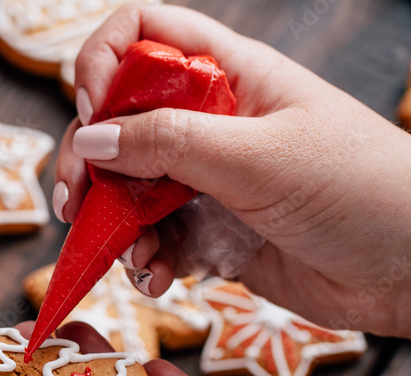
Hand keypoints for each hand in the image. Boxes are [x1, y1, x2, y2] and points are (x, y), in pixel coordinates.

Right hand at [55, 4, 410, 336]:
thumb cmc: (361, 191)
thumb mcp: (260, 157)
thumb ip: (169, 143)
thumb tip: (90, 137)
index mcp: (230, 76)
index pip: (144, 36)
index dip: (104, 62)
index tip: (93, 110)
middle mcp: (210, 123)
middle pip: (117, 121)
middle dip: (87, 159)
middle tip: (74, 200)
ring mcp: (206, 180)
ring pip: (126, 188)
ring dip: (111, 222)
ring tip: (130, 256)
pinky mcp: (209, 233)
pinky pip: (152, 239)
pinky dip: (143, 261)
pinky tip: (157, 278)